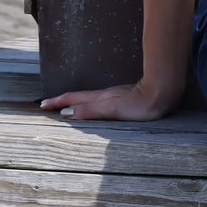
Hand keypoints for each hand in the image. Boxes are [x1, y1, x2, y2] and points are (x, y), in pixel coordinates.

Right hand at [38, 78, 179, 121]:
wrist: (163, 93)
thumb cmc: (141, 104)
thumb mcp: (112, 109)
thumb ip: (90, 110)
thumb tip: (66, 112)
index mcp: (100, 98)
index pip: (73, 99)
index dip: (57, 102)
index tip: (42, 105)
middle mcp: (105, 96)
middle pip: (78, 97)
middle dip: (61, 101)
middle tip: (47, 104)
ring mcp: (115, 96)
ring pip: (89, 98)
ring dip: (74, 101)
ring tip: (65, 106)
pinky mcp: (125, 98)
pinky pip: (100, 101)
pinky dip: (88, 103)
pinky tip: (94, 106)